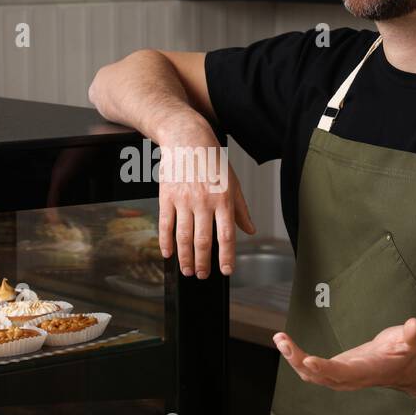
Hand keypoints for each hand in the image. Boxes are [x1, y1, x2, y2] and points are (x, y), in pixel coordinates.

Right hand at [157, 120, 254, 277]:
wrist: (187, 140)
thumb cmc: (213, 161)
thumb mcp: (233, 183)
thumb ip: (240, 210)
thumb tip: (250, 231)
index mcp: (223, 199)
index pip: (226, 235)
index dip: (226, 256)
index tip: (226, 271)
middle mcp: (204, 201)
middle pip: (202, 240)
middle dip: (202, 262)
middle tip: (201, 275)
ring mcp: (184, 200)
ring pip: (183, 236)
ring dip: (185, 257)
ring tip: (187, 270)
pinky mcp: (167, 197)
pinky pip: (165, 224)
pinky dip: (166, 242)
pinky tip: (168, 254)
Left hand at [273, 319, 415, 390]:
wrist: (401, 367)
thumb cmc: (405, 353)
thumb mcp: (412, 343)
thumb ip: (412, 336)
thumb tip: (414, 325)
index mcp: (364, 372)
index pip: (342, 373)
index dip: (325, 368)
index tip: (309, 361)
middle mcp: (348, 378)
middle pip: (318, 375)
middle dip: (299, 360)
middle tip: (284, 342)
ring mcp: (338, 377)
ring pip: (309, 373)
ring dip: (292, 357)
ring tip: (279, 338)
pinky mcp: (332, 370)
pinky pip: (309, 368)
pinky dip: (295, 357)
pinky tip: (284, 342)